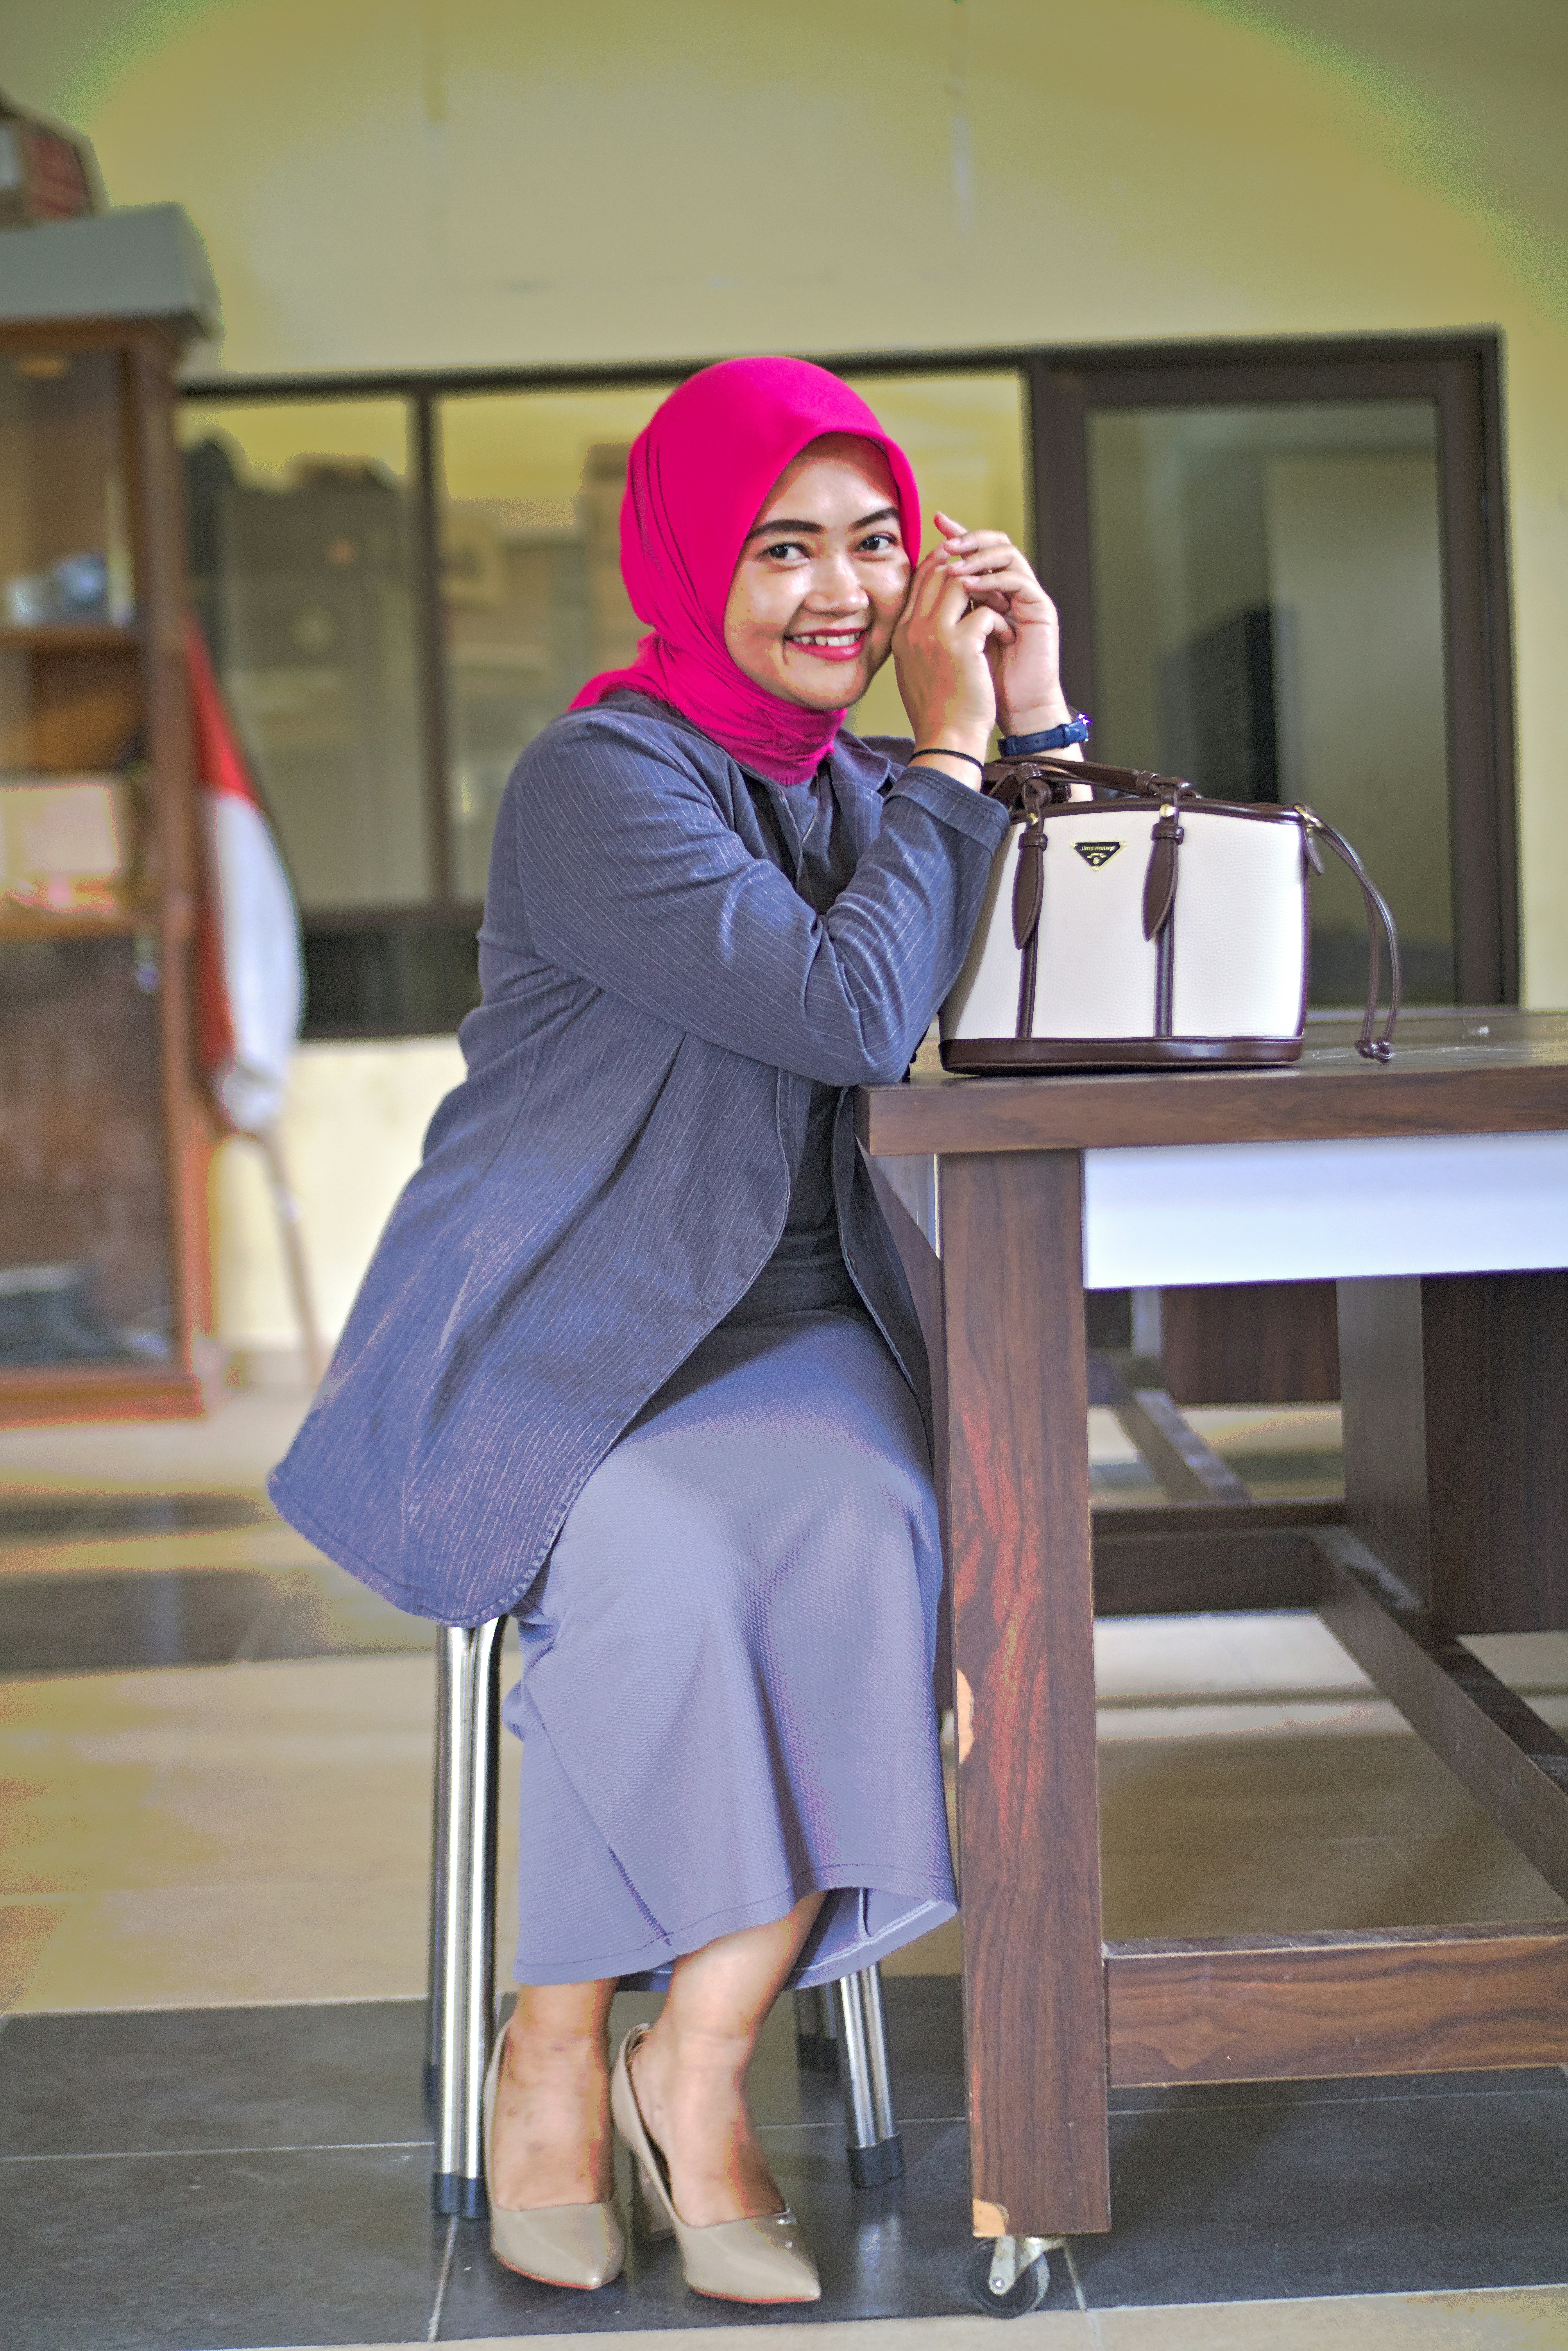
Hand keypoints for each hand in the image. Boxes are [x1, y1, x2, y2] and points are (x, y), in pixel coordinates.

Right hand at [890, 543, 1002, 764]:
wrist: (947, 738)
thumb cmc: (937, 710)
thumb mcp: (917, 668)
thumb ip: (921, 638)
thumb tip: (933, 615)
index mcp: (902, 633)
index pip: (919, 580)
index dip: (943, 566)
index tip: (966, 568)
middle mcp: (914, 628)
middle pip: (938, 572)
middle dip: (967, 569)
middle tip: (991, 581)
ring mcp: (935, 634)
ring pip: (961, 583)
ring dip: (986, 591)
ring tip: (1000, 608)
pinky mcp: (961, 644)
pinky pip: (985, 611)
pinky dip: (1001, 621)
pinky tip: (1006, 637)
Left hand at [928, 511, 1070, 739]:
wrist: (1010, 710)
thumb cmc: (976, 685)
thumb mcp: (949, 641)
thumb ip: (940, 613)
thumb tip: (911, 589)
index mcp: (990, 593)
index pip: (975, 553)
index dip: (957, 535)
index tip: (934, 523)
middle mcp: (1010, 590)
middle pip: (994, 544)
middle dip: (968, 537)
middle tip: (946, 539)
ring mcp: (1027, 598)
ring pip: (1008, 555)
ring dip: (979, 557)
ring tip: (954, 565)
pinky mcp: (1040, 610)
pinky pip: (1018, 580)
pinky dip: (993, 579)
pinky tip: (971, 586)